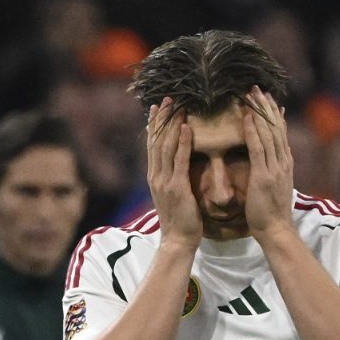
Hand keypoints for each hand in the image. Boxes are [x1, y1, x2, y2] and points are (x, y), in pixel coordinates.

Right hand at [146, 98, 200, 247]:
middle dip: (161, 119)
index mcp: (155, 177)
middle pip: (156, 141)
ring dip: (171, 124)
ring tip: (177, 106)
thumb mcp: (174, 196)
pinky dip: (182, 142)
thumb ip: (173, 180)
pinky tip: (187, 127)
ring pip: (165, 146)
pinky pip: (179, 160)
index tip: (158, 108)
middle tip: (166, 99)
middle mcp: (156, 176)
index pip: (153, 146)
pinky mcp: (176, 187)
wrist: (178, 241)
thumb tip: (178, 168)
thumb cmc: (181, 221)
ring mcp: (164, 181)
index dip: (155, 126)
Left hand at [242, 87, 294, 240]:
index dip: (274, 115)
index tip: (267, 98)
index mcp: (285, 164)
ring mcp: (275, 168)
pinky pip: (257, 148)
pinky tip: (245, 117)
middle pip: (276, 128)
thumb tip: (270, 159)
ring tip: (251, 94)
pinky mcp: (263, 175)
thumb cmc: (271, 212)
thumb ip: (274, 169)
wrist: (276, 230)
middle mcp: (283, 162)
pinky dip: (252, 131)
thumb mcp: (276, 186)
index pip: (280, 134)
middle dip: (266, 107)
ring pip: (268, 133)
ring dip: (259, 112)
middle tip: (258, 88)